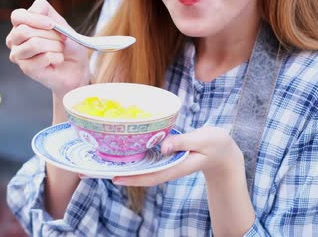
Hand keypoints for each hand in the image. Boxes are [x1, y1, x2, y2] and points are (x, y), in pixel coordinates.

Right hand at [6, 0, 89, 96]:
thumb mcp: (58, 21)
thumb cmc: (65, 42)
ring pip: (33, 44)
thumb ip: (45, 10)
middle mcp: (14, 39)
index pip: (17, 16)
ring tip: (60, 49)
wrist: (76, 64)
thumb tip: (35, 12)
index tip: (52, 24)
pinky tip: (59, 59)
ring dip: (54, 46)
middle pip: (24, 31)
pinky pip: (42, 58)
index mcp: (20, 24)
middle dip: (50, 34)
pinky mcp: (26, 68)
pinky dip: (56, 57)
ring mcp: (18, 55)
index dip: (35, 19)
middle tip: (62, 39)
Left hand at [112, 126, 244, 185]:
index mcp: (176, 166)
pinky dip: (133, 157)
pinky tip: (120, 153)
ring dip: (122, 166)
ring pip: (141, 168)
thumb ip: (183, 142)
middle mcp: (167, 166)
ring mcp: (166, 162)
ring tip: (99, 162)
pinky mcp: (166, 155)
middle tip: (94, 170)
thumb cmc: (215, 144)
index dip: (132, 177)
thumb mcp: (202, 140)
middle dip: (119, 174)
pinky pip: (147, 159)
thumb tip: (163, 146)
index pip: (151, 176)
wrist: (224, 151)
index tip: (113, 177)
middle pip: (140, 174)